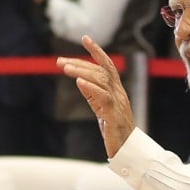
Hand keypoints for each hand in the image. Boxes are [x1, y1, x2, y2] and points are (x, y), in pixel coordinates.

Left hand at [57, 36, 136, 157]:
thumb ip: (92, 94)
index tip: (85, 38)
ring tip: (65, 68)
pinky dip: (91, 88)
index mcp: (116, 91)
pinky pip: (104, 98)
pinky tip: (79, 82)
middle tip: (60, 62)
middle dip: (80, 63)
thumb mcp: (101, 109)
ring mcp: (118, 104)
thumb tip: (80, 79)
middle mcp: (119, 94)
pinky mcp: (114, 116)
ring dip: (82, 72)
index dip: (97, 51)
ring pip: (102, 81)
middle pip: (101, 71)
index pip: (108, 65)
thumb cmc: (115, 131)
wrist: (129, 151)